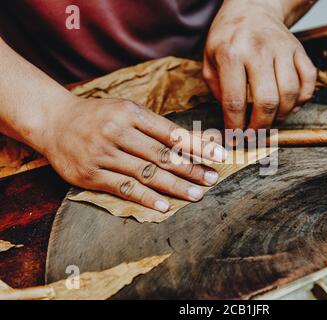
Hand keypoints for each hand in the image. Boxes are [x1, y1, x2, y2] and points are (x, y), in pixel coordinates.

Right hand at [40, 98, 226, 211]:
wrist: (53, 122)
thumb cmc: (98, 116)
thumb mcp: (125, 109)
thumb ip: (154, 125)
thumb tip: (191, 141)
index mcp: (130, 112)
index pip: (171, 132)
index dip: (198, 145)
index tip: (219, 156)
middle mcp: (117, 132)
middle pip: (162, 154)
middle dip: (191, 168)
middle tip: (213, 179)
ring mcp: (103, 154)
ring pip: (145, 173)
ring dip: (174, 186)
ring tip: (197, 194)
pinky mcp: (91, 174)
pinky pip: (123, 188)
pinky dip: (145, 197)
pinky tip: (165, 205)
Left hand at [203, 0, 316, 128]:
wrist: (251, 7)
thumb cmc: (227, 38)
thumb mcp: (209, 60)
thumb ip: (217, 90)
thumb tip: (232, 119)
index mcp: (231, 54)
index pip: (234, 101)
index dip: (235, 126)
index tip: (235, 138)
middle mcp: (259, 50)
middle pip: (266, 101)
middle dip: (260, 127)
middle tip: (254, 136)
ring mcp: (282, 49)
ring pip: (290, 94)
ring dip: (281, 116)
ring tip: (270, 121)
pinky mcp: (299, 50)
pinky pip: (308, 81)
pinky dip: (302, 100)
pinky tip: (290, 106)